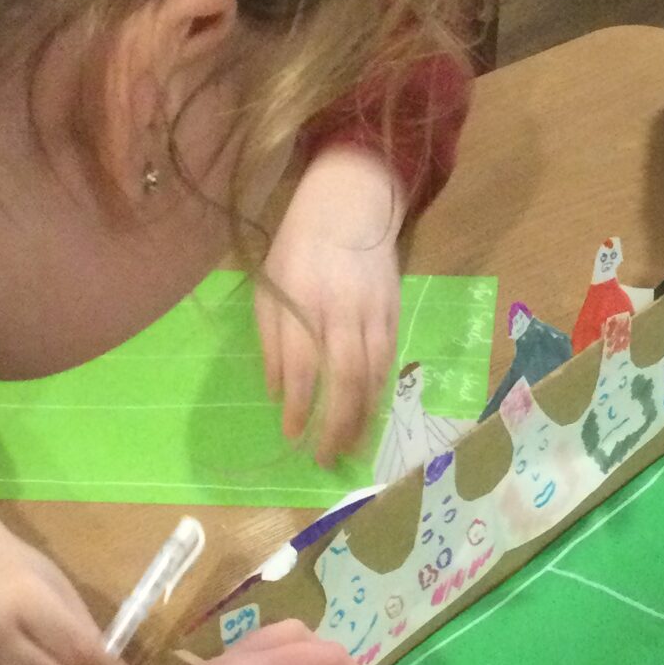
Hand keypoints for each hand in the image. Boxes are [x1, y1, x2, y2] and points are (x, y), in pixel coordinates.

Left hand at [257, 146, 403, 468]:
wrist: (350, 206)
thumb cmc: (298, 249)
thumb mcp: (269, 287)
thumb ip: (272, 340)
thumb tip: (278, 393)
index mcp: (301, 301)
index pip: (301, 366)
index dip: (298, 406)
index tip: (293, 437)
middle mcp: (340, 309)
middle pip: (344, 378)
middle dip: (336, 424)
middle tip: (326, 458)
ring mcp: (373, 312)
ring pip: (373, 374)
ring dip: (363, 417)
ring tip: (351, 448)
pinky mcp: (394, 312)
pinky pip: (388, 362)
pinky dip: (380, 393)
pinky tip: (370, 415)